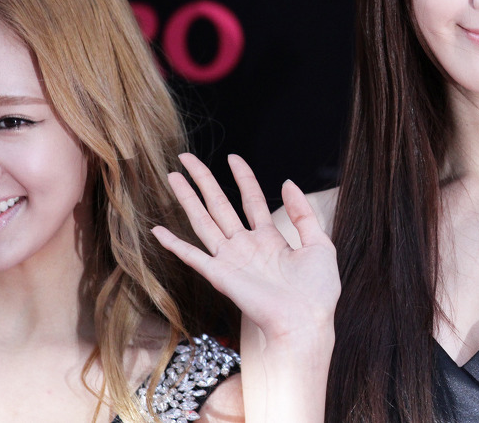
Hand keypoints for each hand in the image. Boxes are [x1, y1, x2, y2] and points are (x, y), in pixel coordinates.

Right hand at [152, 153, 340, 343]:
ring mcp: (231, 260)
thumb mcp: (319, 243)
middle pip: (220, 205)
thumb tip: (288, 181)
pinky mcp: (220, 276)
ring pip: (204, 221)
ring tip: (172, 176)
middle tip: (186, 158)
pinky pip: (193, 257)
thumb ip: (303, 213)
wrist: (306, 321)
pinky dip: (175, 244)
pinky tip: (158, 230)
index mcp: (270, 238)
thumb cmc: (317, 290)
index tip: (233, 157)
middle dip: (203, 180)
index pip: (252, 199)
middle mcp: (246, 246)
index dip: (243, 177)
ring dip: (187, 199)